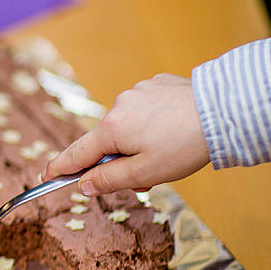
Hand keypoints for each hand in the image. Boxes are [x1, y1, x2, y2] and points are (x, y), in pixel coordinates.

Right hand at [42, 74, 210, 194]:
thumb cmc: (185, 145)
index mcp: (112, 129)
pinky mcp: (158, 85)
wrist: (225, 111)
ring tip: (169, 151)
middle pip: (106, 141)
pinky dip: (152, 123)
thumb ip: (110, 180)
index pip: (77, 153)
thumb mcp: (146, 172)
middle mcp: (119, 105)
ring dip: (138, 142)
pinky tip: (174, 129)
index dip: (61, 168)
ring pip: (127, 126)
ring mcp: (139, 92)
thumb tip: (84, 184)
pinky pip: (145, 109)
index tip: (45, 177)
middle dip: (120, 160)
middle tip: (147, 176)